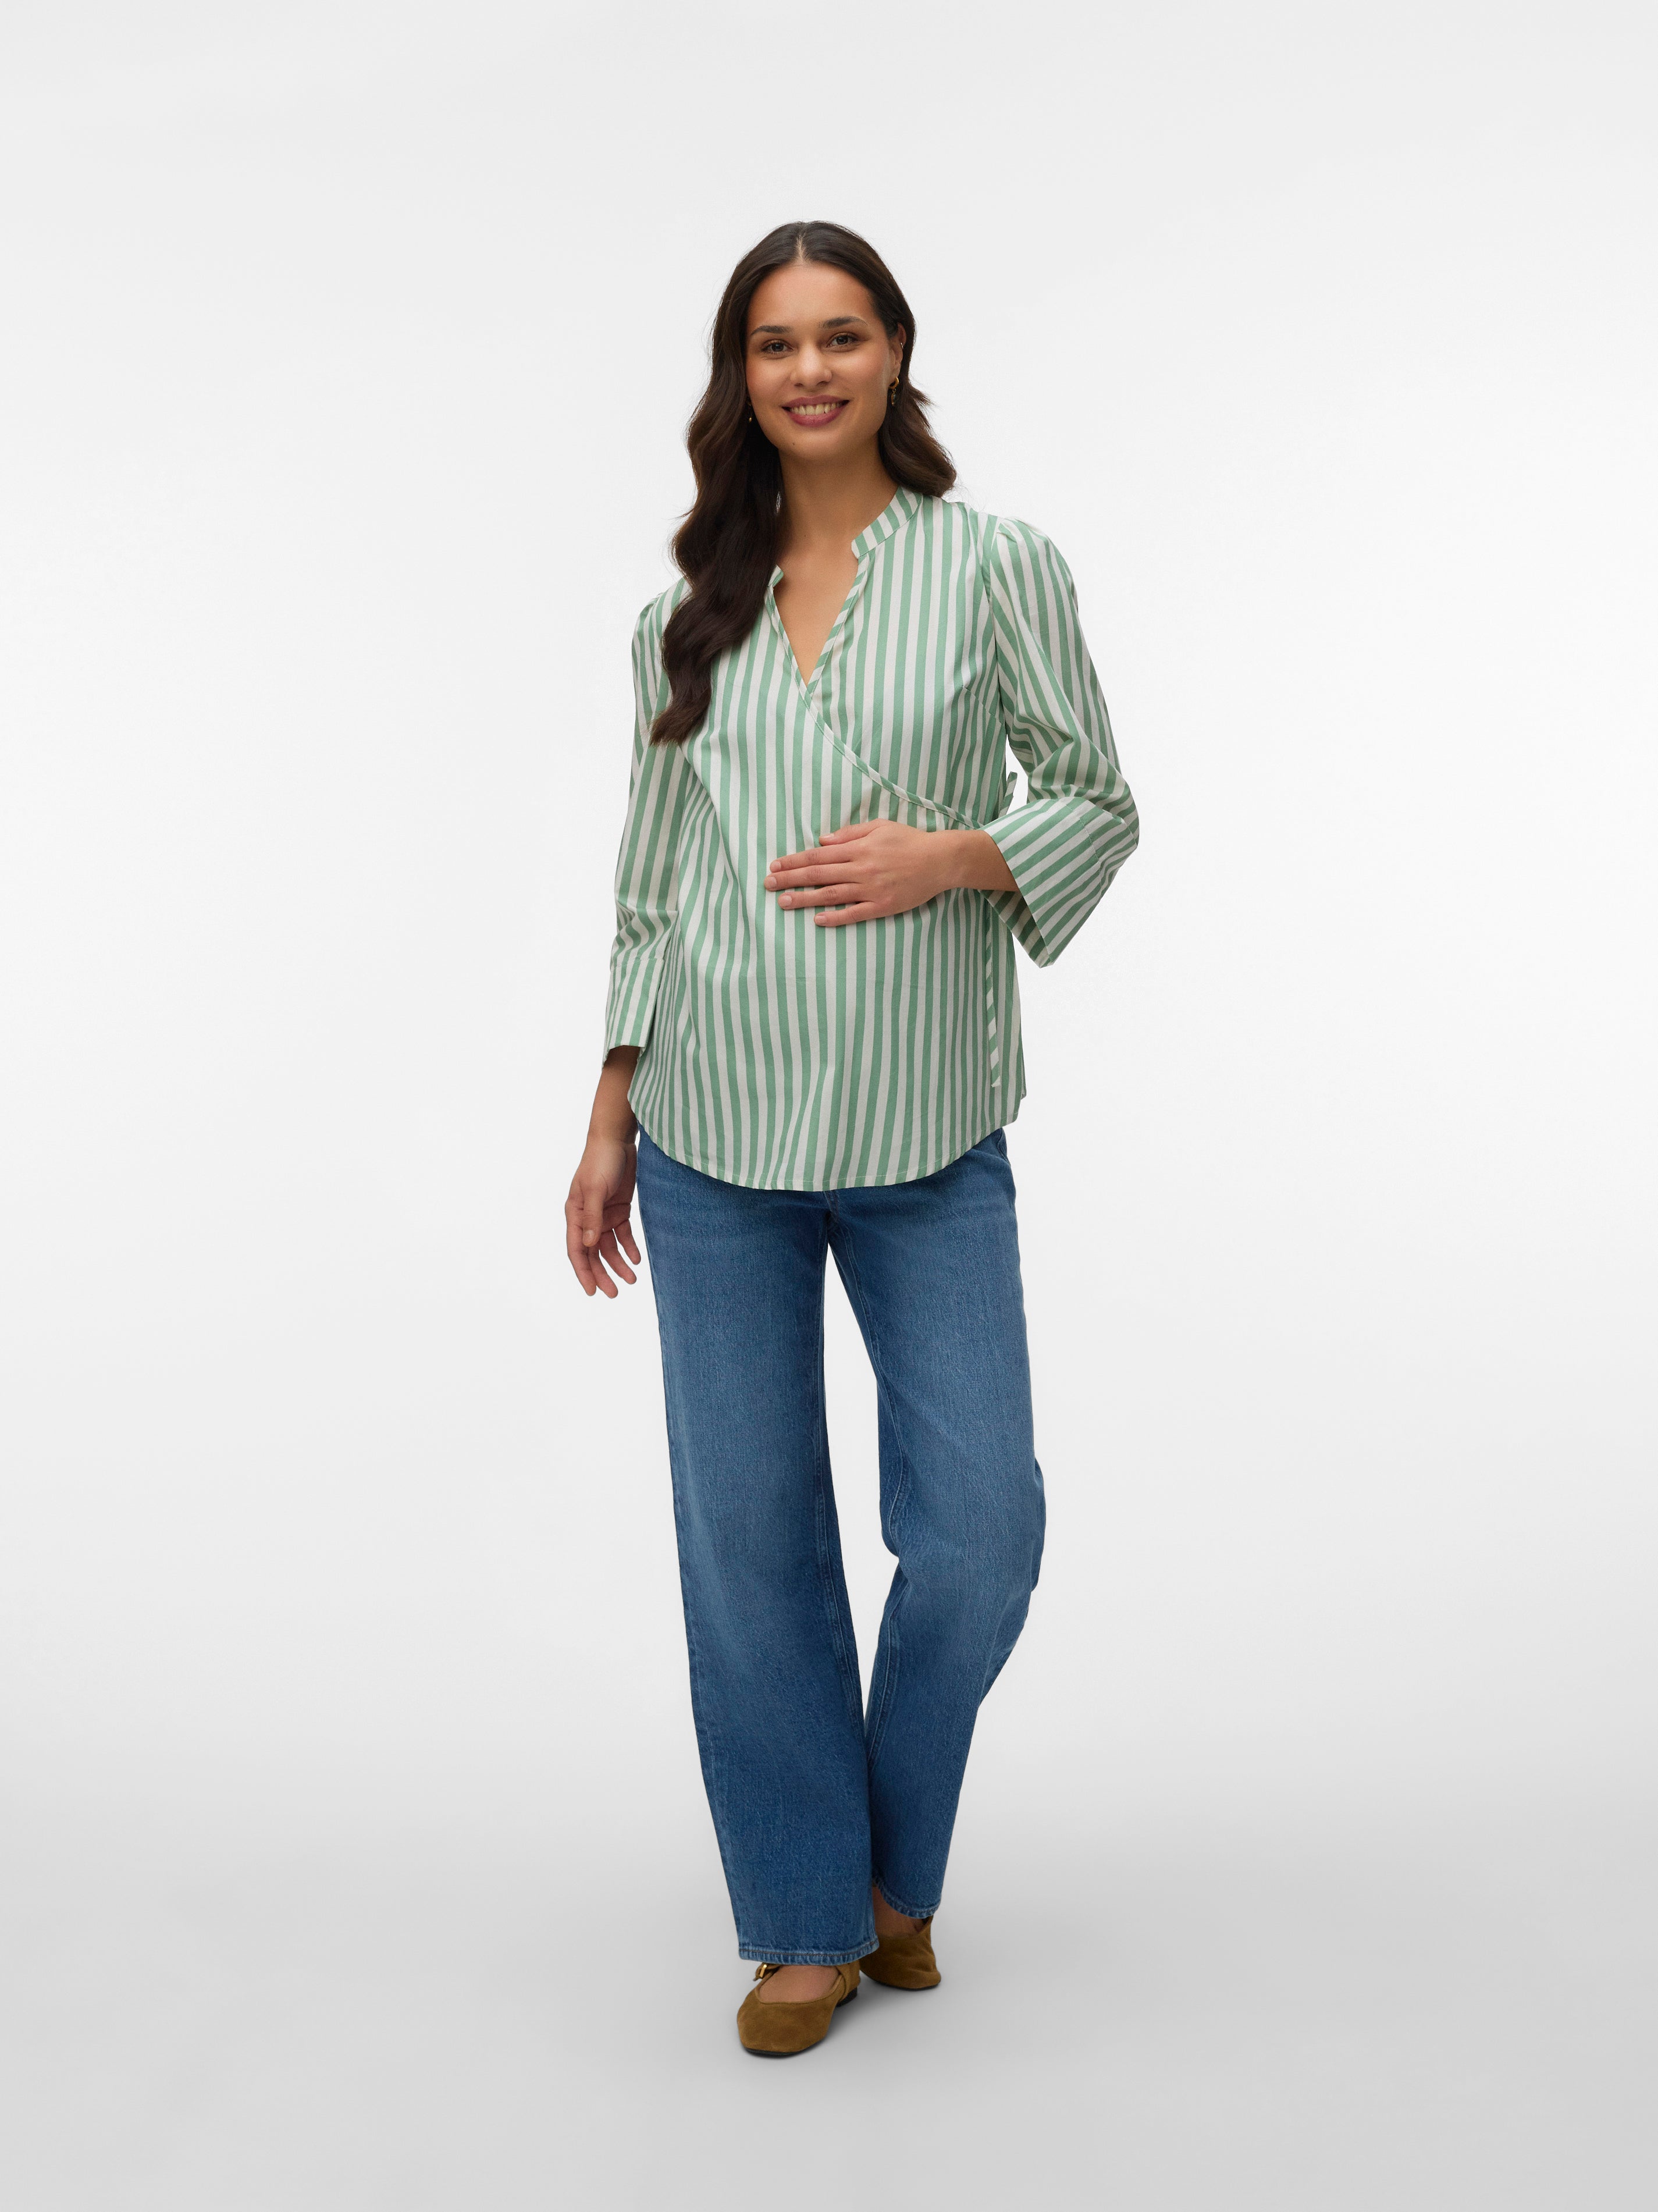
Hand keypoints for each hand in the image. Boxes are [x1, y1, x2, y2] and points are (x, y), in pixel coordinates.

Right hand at [566, 1132, 641, 1298]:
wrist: (618, 1139)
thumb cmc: (601, 1160)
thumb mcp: (596, 1189)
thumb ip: (593, 1217)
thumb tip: (588, 1244)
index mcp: (575, 1214)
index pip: (576, 1249)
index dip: (583, 1271)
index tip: (592, 1291)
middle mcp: (587, 1218)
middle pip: (593, 1253)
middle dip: (602, 1273)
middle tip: (614, 1293)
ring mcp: (603, 1214)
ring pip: (609, 1247)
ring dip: (618, 1263)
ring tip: (632, 1280)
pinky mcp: (619, 1209)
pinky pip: (623, 1234)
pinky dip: (629, 1247)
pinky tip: (637, 1259)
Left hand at [763, 819, 1010, 925]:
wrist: (940, 860)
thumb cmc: (909, 840)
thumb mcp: (879, 826)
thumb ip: (849, 834)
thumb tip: (822, 840)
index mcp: (858, 848)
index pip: (818, 855)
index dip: (794, 861)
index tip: (774, 865)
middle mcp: (861, 868)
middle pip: (818, 874)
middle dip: (790, 879)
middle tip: (767, 885)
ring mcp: (871, 889)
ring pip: (831, 895)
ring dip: (804, 899)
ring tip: (783, 903)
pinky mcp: (882, 906)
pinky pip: (854, 913)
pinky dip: (835, 917)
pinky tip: (817, 920)